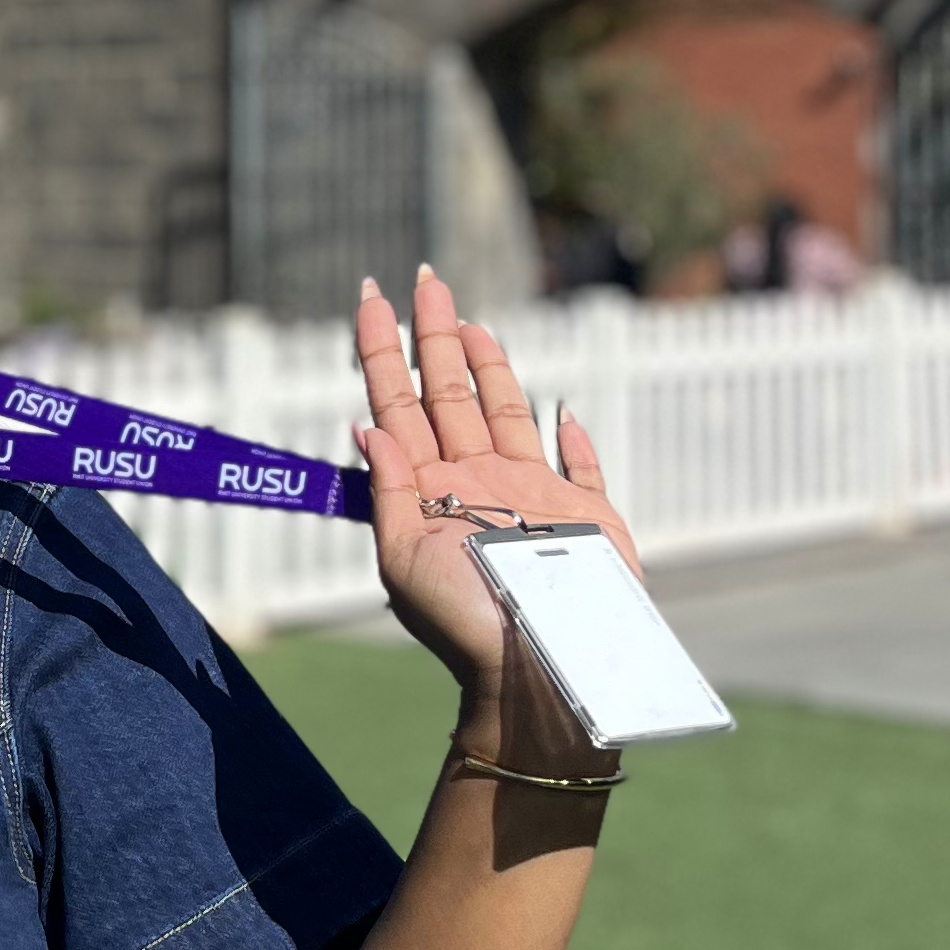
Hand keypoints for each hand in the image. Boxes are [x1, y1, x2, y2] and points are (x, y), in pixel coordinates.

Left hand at [353, 267, 638, 714]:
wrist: (537, 670)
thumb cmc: (465, 625)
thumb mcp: (404, 559)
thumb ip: (388, 489)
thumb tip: (363, 422)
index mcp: (428, 488)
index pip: (397, 399)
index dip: (382, 347)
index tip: (372, 294)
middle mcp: (476, 482)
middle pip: (449, 391)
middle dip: (436, 335)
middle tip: (426, 279)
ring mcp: (531, 495)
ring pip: (506, 413)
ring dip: (491, 367)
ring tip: (470, 323)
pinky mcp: (586, 516)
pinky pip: (580, 466)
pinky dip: (572, 438)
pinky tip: (560, 410)